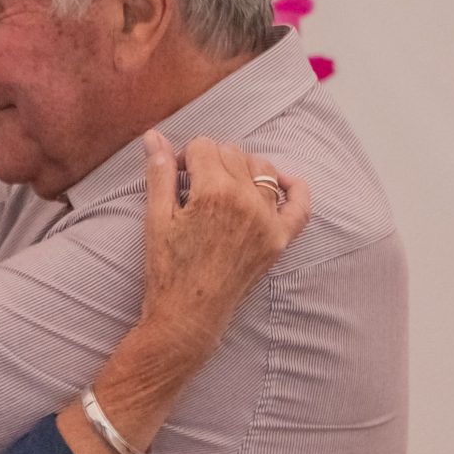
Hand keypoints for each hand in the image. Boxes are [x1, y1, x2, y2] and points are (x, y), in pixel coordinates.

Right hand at [138, 131, 308, 350]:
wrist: (187, 317)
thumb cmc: (167, 270)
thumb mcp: (155, 218)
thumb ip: (160, 173)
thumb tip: (154, 135)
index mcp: (213, 192)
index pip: (203, 146)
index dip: (185, 157)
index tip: (176, 177)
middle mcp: (246, 201)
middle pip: (232, 153)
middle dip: (211, 161)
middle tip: (194, 187)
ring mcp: (268, 221)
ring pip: (261, 169)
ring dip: (242, 169)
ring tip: (222, 189)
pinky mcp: (280, 240)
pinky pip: (299, 204)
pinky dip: (293, 188)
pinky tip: (281, 181)